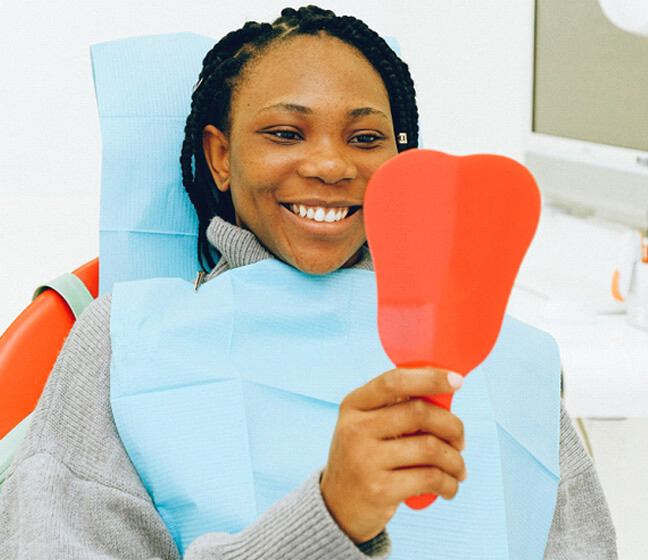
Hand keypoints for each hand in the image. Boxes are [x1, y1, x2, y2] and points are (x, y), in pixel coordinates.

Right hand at [320, 367, 466, 542]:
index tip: (457, 381)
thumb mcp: (366, 425)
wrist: (337, 506)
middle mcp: (355, 428)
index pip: (394, 381)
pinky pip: (430, 478)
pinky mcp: (379, 489)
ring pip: (430, 448)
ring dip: (455, 459)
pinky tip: (449, 486)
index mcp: (354, 404)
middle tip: (460, 440)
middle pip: (419, 413)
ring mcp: (365, 460)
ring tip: (458, 468)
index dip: (430, 378)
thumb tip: (445, 393)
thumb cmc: (363, 457)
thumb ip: (395, 407)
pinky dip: (449, 483)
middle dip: (452, 426)